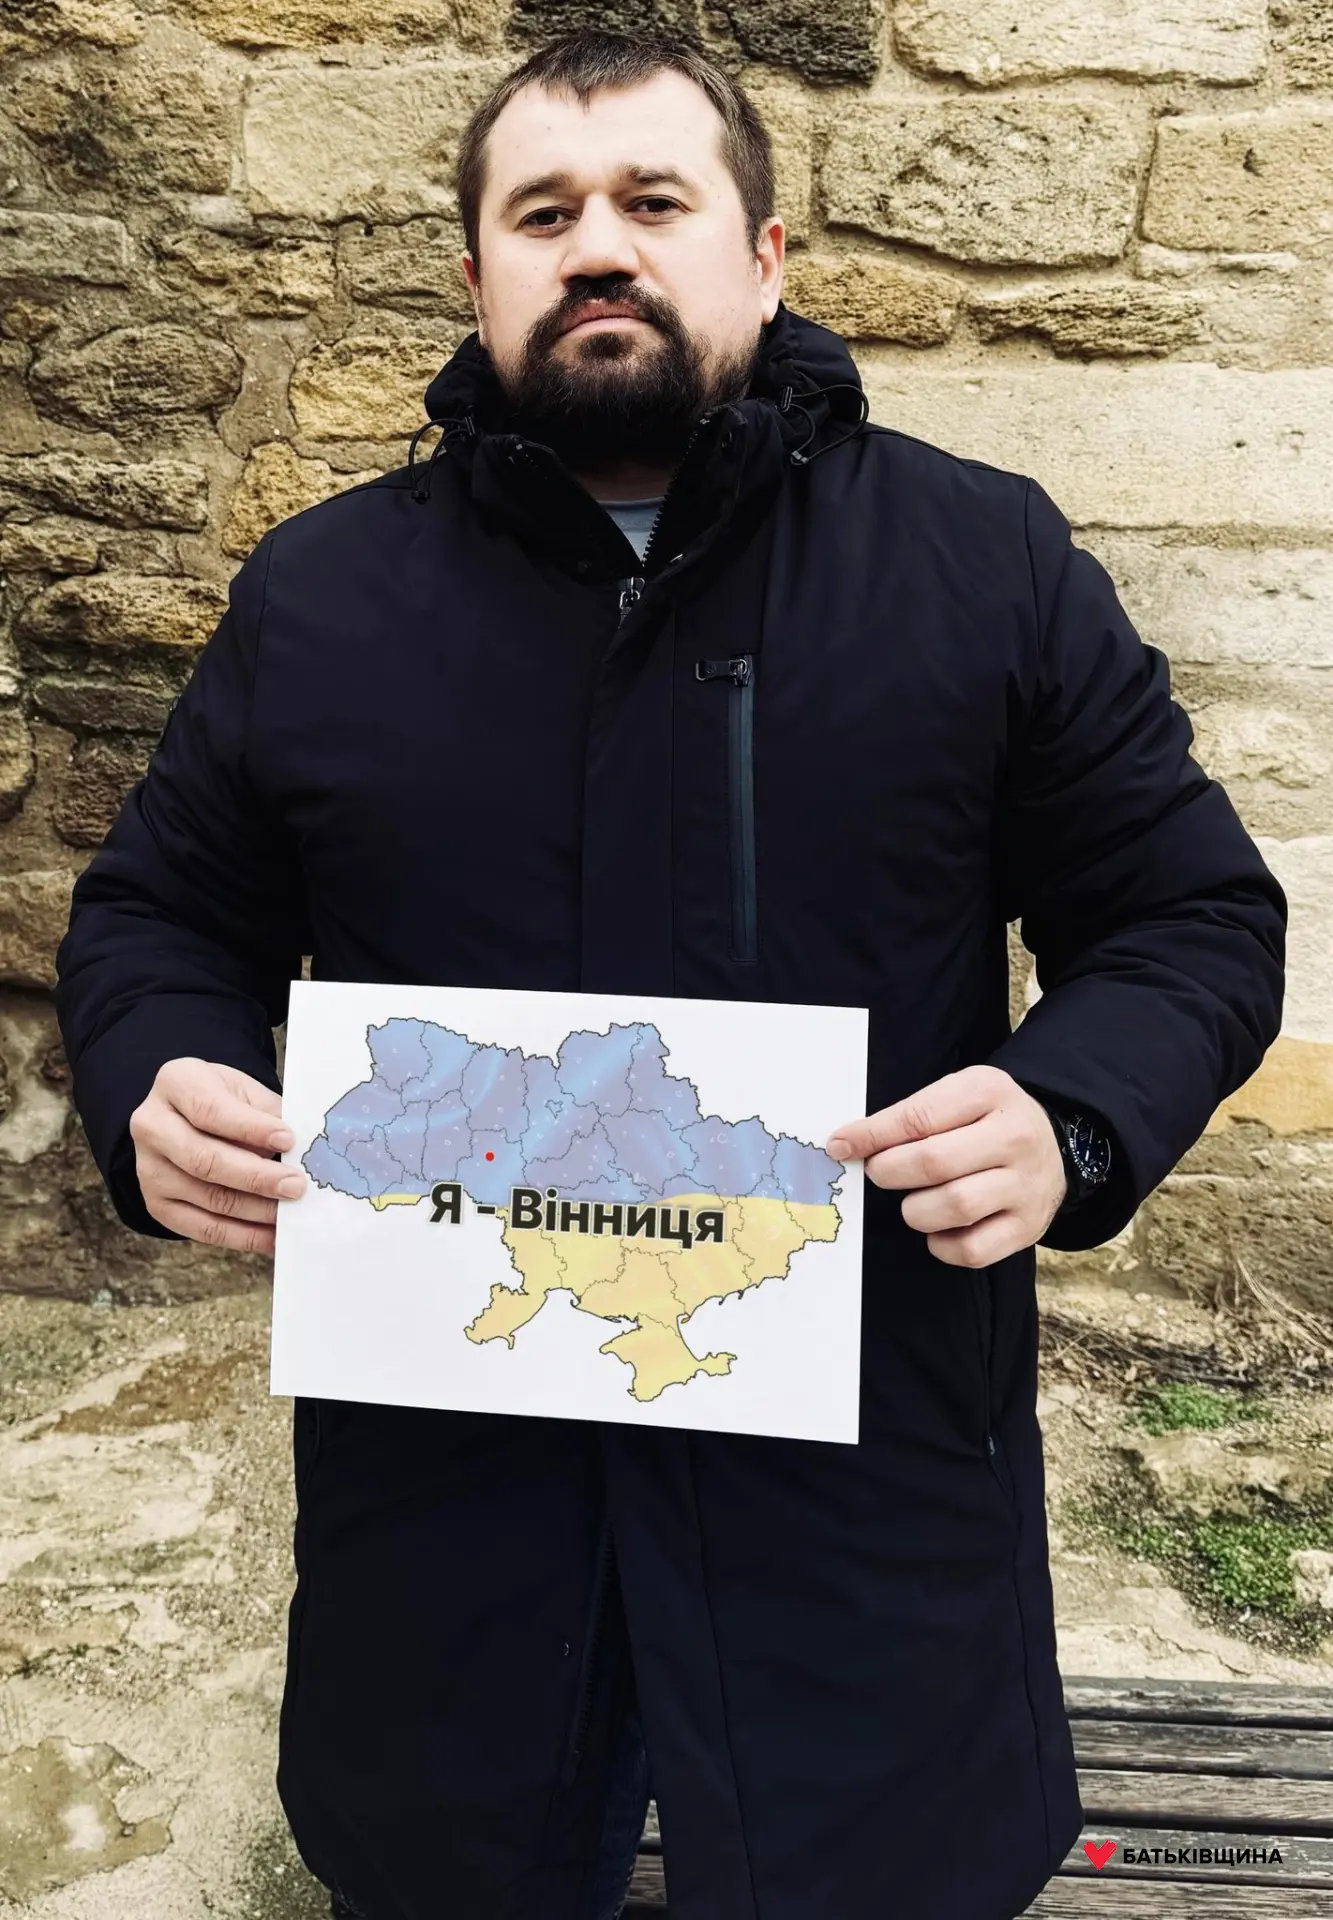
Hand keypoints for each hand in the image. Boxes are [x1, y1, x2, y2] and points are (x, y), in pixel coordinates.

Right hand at [129, 1057, 304, 1255]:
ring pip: (206, 1197)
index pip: (210, 1110)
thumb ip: (270, 1114)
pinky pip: (202, 1228)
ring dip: (255, 1210)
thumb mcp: (245, 1091)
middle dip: (256, 1177)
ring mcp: (150, 1169)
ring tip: (290, 1212)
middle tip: (295, 1185)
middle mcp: (152, 1125)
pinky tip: (273, 1236)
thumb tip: (306, 1149)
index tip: (289, 1139)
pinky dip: (242, 1236)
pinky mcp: (158, 1204)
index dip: (250, 1128)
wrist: (187, 1119)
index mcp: (176, 1083)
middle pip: (204, 1159)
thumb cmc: (226, 1101)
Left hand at [826, 1065, 1066, 1267]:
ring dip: (916, 1210)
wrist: (1053, 1144)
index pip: (919, 1117)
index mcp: (989, 1092)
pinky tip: (938, 1229)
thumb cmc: (985, 1119)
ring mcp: (1025, 1185)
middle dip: (890, 1172)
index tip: (840, 1146)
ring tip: (914, 1201)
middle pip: (934, 1163)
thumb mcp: (956, 1095)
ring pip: (954, 1206)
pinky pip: (972, 1250)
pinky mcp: (1028, 1227)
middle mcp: (1014, 1137)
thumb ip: (908, 1116)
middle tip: (880, 1173)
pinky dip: (942, 1245)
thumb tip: (845, 1144)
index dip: (872, 1135)